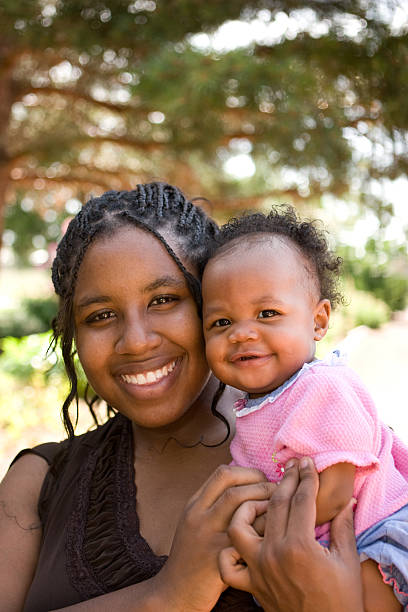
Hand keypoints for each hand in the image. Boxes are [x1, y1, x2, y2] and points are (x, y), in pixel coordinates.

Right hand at [156, 464, 275, 611]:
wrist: (177, 593)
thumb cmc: (193, 557)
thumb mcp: (195, 522)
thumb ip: (215, 503)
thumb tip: (248, 483)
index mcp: (194, 506)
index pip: (223, 474)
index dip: (248, 473)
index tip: (262, 480)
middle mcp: (200, 518)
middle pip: (234, 488)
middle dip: (261, 485)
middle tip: (276, 492)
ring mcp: (210, 538)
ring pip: (241, 507)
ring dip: (265, 504)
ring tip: (276, 510)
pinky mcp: (222, 560)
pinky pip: (249, 535)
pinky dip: (265, 528)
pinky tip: (273, 532)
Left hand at [219, 457, 363, 611]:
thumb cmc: (340, 602)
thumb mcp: (347, 562)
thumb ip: (344, 527)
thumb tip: (345, 500)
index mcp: (301, 547)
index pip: (301, 499)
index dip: (306, 477)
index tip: (307, 463)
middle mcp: (275, 555)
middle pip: (275, 504)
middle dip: (285, 480)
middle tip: (292, 466)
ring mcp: (259, 570)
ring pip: (239, 527)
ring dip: (248, 507)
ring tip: (264, 500)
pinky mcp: (251, 585)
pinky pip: (228, 564)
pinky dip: (230, 550)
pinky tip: (244, 538)